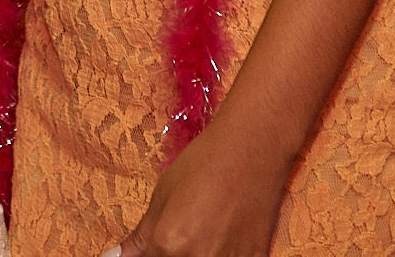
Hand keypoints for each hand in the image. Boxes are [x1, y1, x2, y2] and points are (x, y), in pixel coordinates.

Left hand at [111, 136, 287, 256]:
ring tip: (202, 231)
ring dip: (194, 255)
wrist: (253, 148)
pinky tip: (221, 237)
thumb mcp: (163, 195)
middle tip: (179, 235)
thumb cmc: (204, 163)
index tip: (152, 245)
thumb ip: (141, 236)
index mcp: (169, 244)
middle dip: (168, 255)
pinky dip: (221, 255)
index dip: (148, 253)